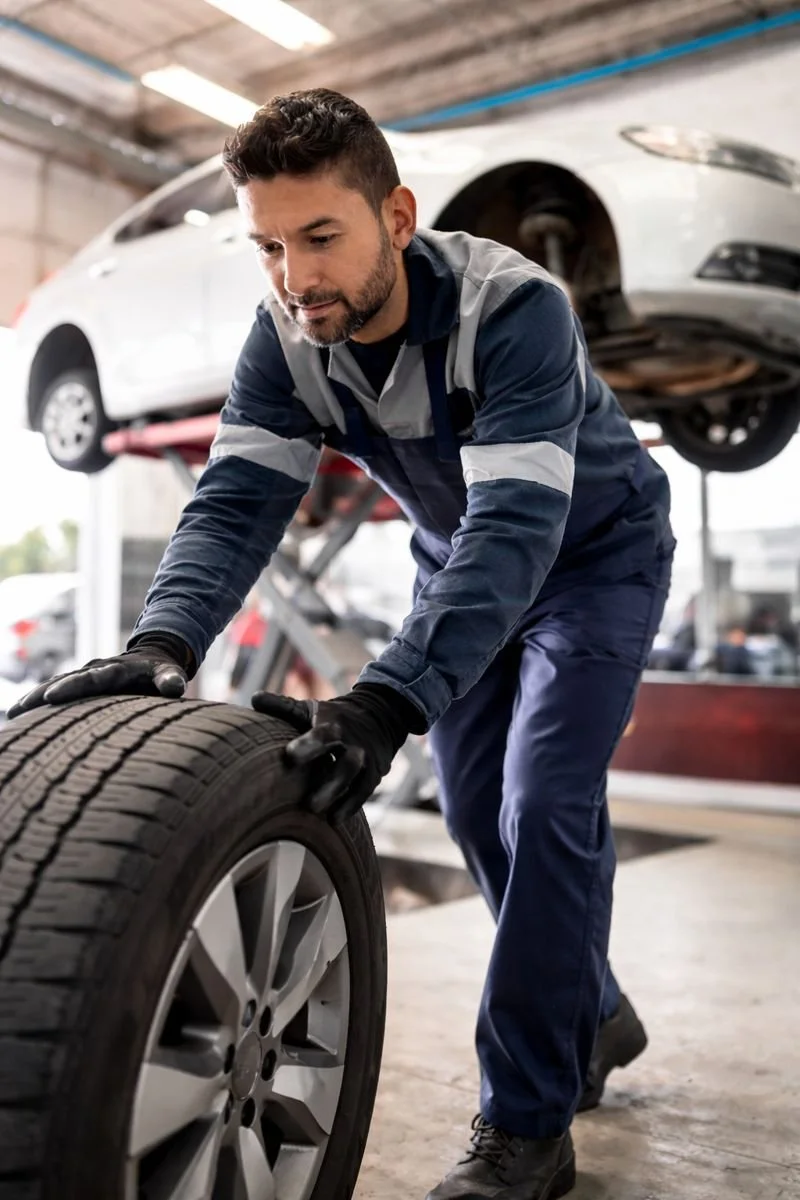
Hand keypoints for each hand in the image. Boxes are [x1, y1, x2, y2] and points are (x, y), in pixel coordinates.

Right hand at [7, 634, 190, 718]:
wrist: (151, 657)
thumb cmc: (161, 672)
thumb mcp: (169, 672)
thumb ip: (170, 679)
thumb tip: (175, 686)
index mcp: (116, 670)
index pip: (93, 678)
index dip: (73, 687)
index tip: (53, 696)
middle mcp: (95, 671)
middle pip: (66, 682)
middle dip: (45, 694)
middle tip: (23, 707)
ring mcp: (84, 676)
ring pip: (55, 686)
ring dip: (34, 698)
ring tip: (14, 713)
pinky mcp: (78, 684)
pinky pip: (54, 692)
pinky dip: (37, 701)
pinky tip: (17, 715)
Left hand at [251, 683, 423, 823]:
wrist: (378, 717)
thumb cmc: (332, 717)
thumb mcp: (311, 708)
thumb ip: (283, 706)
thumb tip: (254, 698)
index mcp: (333, 724)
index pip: (323, 734)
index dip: (308, 745)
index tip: (290, 756)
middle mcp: (353, 743)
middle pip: (347, 763)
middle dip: (331, 783)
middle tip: (309, 804)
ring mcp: (365, 760)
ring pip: (358, 781)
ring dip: (342, 799)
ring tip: (326, 816)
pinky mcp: (372, 776)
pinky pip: (363, 792)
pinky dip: (351, 806)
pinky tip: (335, 820)